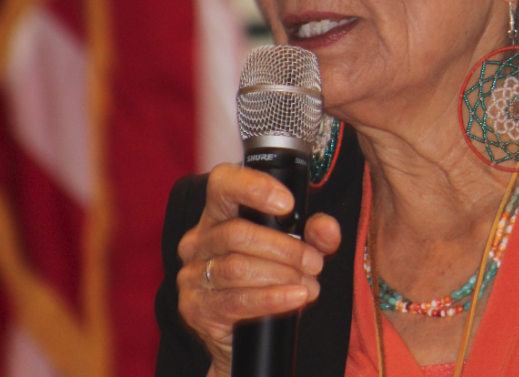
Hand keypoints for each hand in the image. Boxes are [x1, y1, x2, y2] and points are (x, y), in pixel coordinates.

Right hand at [176, 163, 340, 376]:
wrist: (244, 334)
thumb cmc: (269, 278)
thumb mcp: (299, 250)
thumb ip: (315, 235)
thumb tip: (325, 228)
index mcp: (220, 214)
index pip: (223, 183)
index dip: (253, 187)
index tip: (287, 204)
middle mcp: (199, 240)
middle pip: (237, 232)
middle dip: (284, 248)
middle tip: (315, 263)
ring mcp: (192, 275)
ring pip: (237, 267)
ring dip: (281, 275)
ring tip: (309, 285)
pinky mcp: (195, 308)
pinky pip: (235, 300)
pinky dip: (271, 299)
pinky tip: (295, 298)